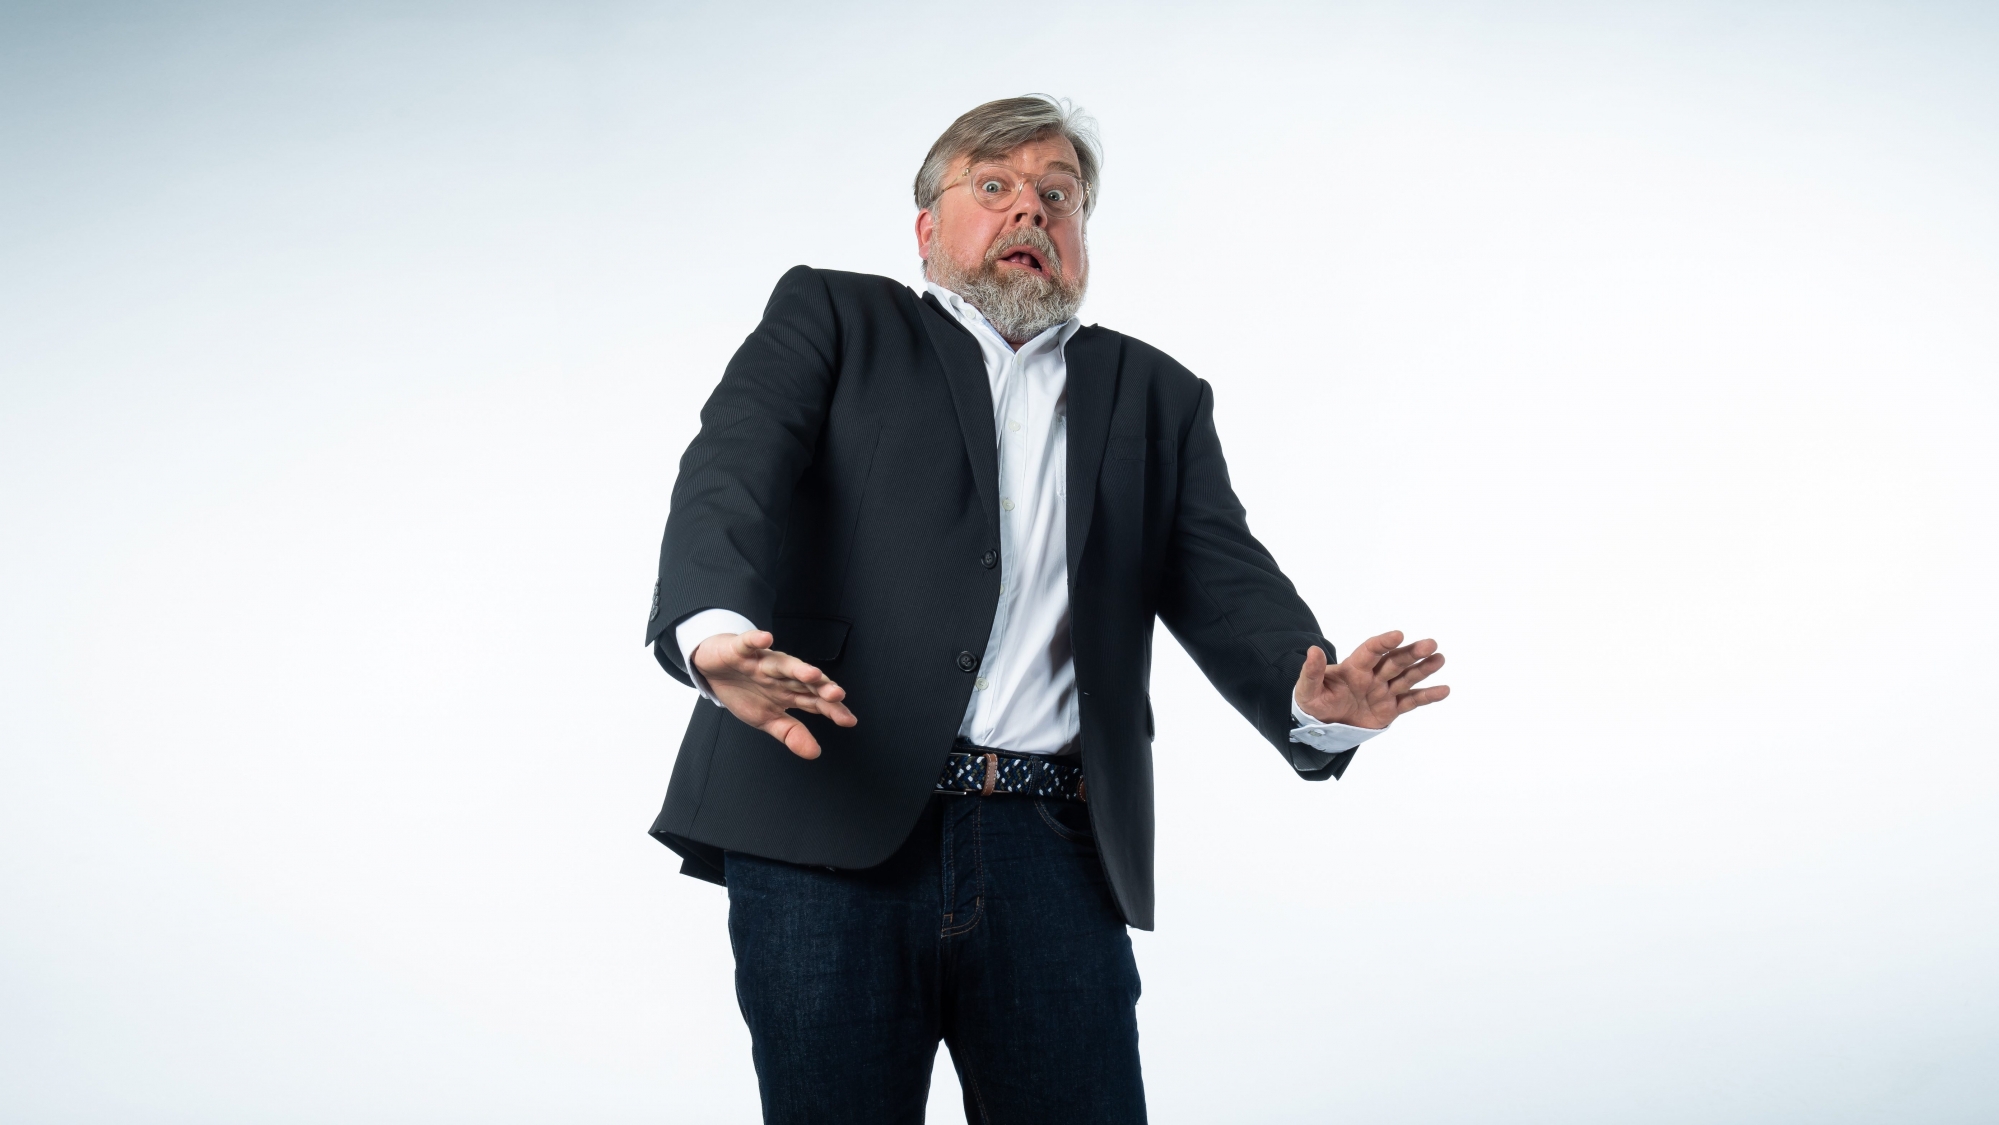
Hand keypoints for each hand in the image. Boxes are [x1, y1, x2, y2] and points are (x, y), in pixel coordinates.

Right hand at [691, 630, 855, 758]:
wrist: (714, 671)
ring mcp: (762, 662)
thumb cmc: (744, 692)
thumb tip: (814, 752)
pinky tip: (766, 639)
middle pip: (805, 682)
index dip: (832, 709)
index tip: (849, 720)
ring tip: (811, 674)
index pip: (816, 701)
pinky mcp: (741, 650)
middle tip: (836, 695)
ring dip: (797, 668)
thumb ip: (791, 733)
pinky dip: (756, 641)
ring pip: (783, 663)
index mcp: (790, 692)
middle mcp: (782, 675)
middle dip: (821, 687)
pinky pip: (749, 644)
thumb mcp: (766, 719)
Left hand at [1294, 630, 1449, 729]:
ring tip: (1440, 659)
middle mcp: (1373, 676)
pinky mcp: (1391, 709)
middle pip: (1395, 662)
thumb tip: (1312, 650)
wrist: (1323, 726)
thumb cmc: (1314, 702)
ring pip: (1407, 678)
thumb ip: (1312, 672)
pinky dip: (1427, 696)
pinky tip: (1444, 690)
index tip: (1399, 635)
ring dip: (1423, 669)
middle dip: (1411, 653)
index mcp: (1354, 667)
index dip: (1384, 643)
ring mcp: (1384, 691)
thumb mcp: (1308, 689)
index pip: (1371, 650)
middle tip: (1430, 644)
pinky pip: (1411, 701)